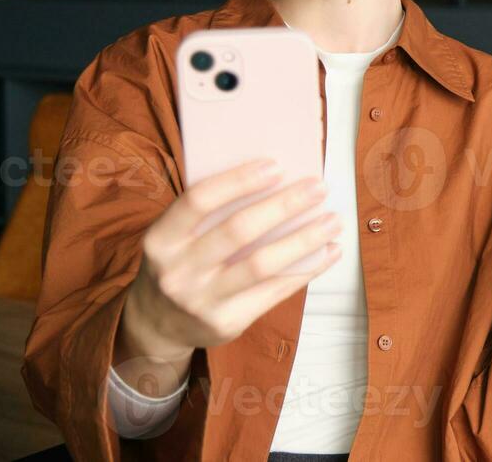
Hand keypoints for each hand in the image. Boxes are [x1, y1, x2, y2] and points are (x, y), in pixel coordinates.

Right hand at [113, 160, 341, 392]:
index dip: (238, 181)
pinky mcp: (226, 323)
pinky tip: (328, 252)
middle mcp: (177, 271)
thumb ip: (208, 214)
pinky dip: (306, 270)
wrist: (158, 325)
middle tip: (318, 187)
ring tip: (333, 220)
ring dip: (304, 239)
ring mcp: (202, 301)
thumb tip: (273, 178)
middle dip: (284, 205)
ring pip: (262, 264)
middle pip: (238, 231)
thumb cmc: (178, 264)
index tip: (276, 166)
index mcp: (161, 239)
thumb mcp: (175, 237)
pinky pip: (274, 292)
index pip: (199, 200)